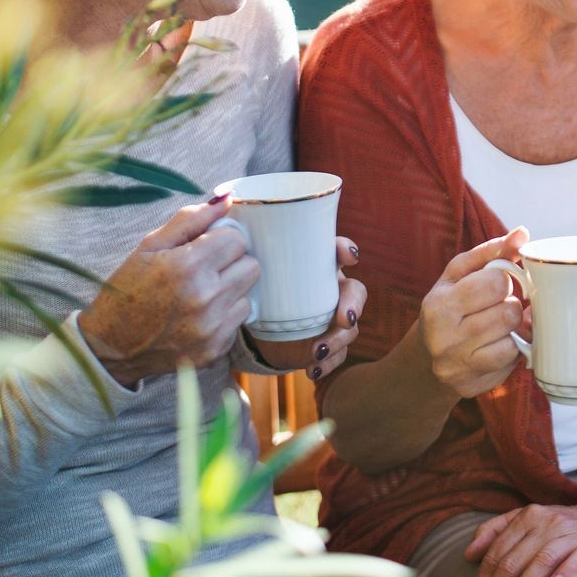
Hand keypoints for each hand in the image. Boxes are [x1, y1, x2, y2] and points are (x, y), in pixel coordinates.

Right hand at [78, 195, 258, 386]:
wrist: (110, 346)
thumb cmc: (128, 289)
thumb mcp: (150, 245)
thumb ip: (191, 219)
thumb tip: (228, 198)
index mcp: (187, 266)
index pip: (237, 238)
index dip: (221, 239)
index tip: (205, 247)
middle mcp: (205, 298)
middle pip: (251, 265)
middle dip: (231, 262)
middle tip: (205, 269)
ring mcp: (212, 328)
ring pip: (249, 292)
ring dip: (231, 289)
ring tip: (201, 293)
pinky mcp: (216, 349)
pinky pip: (240, 320)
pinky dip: (225, 314)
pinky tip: (199, 315)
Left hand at [246, 236, 366, 379]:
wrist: (256, 330)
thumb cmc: (258, 291)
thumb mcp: (250, 271)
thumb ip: (239, 247)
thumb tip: (221, 207)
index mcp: (316, 267)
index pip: (339, 252)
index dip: (346, 251)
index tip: (347, 256)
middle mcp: (330, 291)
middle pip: (355, 292)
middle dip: (354, 304)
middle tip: (343, 318)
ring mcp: (331, 320)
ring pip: (351, 328)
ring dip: (339, 339)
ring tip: (318, 351)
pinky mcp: (325, 344)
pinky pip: (338, 355)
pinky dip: (328, 363)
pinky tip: (312, 369)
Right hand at [418, 228, 529, 399]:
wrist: (425, 357)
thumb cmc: (449, 305)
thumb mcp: (460, 274)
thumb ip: (492, 252)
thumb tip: (522, 233)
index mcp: (439, 305)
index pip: (497, 283)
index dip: (505, 280)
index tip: (498, 284)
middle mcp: (444, 339)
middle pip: (508, 313)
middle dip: (511, 306)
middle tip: (500, 306)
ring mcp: (457, 367)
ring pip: (513, 342)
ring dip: (513, 331)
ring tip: (500, 325)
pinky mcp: (471, 388)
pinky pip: (511, 365)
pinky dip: (511, 352)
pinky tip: (497, 345)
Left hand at [465, 499, 576, 576]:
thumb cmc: (566, 529)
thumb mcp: (530, 521)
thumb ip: (497, 531)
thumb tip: (468, 555)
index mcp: (527, 516)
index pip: (497, 554)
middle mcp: (547, 522)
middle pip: (514, 560)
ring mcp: (573, 532)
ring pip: (541, 561)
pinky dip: (567, 572)